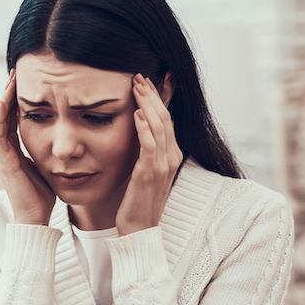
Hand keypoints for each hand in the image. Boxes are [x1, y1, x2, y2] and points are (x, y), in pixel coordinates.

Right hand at [0, 69, 55, 224]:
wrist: (35, 217)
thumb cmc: (42, 195)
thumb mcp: (45, 165)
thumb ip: (46, 150)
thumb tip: (60, 138)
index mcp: (11, 151)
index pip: (11, 119)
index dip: (16, 100)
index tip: (25, 81)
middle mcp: (2, 150)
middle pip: (2, 115)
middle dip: (9, 94)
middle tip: (16, 72)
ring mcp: (0, 155)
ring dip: (4, 99)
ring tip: (11, 80)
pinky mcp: (3, 160)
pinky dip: (0, 116)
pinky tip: (4, 101)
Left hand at [115, 74, 182, 235]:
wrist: (138, 229)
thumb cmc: (136, 200)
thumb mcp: (140, 169)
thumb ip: (141, 150)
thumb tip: (134, 130)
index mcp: (170, 155)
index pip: (166, 119)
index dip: (157, 99)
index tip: (145, 81)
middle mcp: (171, 157)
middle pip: (165, 118)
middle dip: (152, 95)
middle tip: (139, 76)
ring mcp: (163, 165)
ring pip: (160, 127)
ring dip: (148, 104)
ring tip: (137, 86)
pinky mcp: (150, 174)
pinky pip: (151, 146)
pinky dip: (145, 128)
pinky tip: (138, 113)